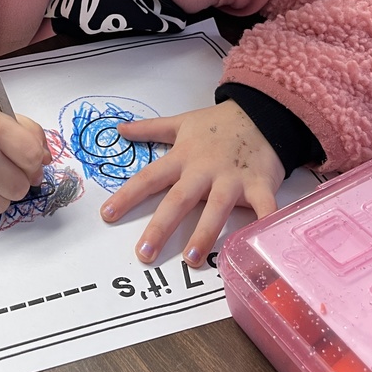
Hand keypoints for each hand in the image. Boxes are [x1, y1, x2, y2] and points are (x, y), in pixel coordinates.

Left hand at [100, 100, 284, 265]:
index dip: (127, 196)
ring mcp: (233, 178)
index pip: (149, 178)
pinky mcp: (260, 184)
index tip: (107, 215)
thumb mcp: (182, 122)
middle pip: (178, 200)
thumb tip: (120, 129)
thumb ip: (150, 129)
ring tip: (191, 259)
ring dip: (204, 234)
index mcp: (183, 157)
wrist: (262, 112)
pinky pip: (264, 208)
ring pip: (216, 208)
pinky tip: (258, 247)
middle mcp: (204, 170)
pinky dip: (264, 224)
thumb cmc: (219, 123)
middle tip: (144, 253)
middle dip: (160, 227)